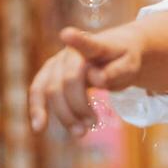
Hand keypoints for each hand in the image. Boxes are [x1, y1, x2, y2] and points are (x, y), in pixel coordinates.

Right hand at [28, 26, 142, 135]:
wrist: (115, 51)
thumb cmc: (123, 59)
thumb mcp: (131, 65)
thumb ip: (116, 71)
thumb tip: (97, 80)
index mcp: (95, 45)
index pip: (86, 42)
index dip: (77, 40)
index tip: (67, 34)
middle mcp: (71, 52)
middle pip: (67, 81)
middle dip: (78, 106)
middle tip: (94, 124)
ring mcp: (58, 62)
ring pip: (51, 90)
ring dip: (64, 114)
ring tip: (80, 133)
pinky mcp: (50, 73)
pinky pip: (38, 90)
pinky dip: (37, 108)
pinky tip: (39, 128)